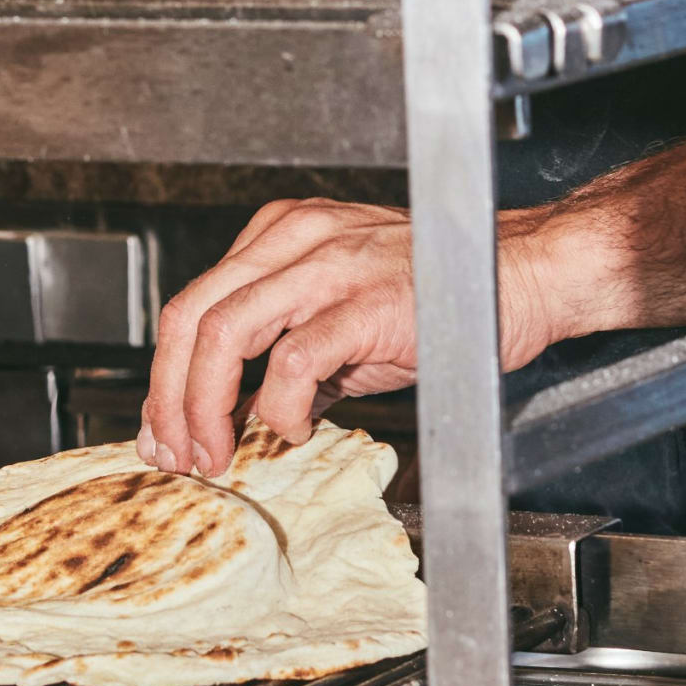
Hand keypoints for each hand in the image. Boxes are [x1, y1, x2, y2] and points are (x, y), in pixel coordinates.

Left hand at [137, 196, 576, 476]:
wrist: (522, 276)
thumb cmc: (443, 292)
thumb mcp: (346, 312)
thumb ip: (287, 353)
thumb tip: (237, 411)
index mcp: (283, 234)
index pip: (195, 303)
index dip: (167, 375)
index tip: (164, 428)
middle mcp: (297, 238)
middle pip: (192, 315)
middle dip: (169, 395)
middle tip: (175, 451)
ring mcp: (331, 266)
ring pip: (225, 331)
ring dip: (204, 404)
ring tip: (214, 451)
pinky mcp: (368, 303)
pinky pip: (295, 360)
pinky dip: (279, 406)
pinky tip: (292, 428)